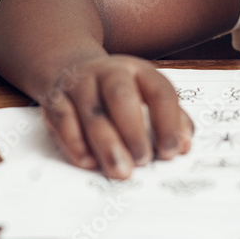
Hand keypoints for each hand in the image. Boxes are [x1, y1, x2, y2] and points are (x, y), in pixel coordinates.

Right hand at [38, 54, 193, 178]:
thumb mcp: (147, 95)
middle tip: (143, 160)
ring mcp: (79, 84)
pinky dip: (74, 143)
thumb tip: (184, 145)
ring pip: (91, 111)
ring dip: (106, 144)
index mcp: (139, 71)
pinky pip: (62, 119)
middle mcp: (109, 72)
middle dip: (133, 131)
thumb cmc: (119, 91)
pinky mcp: (55, 99)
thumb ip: (170, 118)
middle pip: (121, 96)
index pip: (159, 92)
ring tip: (120, 170)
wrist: (73, 68)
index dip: (168, 122)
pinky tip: (88, 162)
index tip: (172, 151)